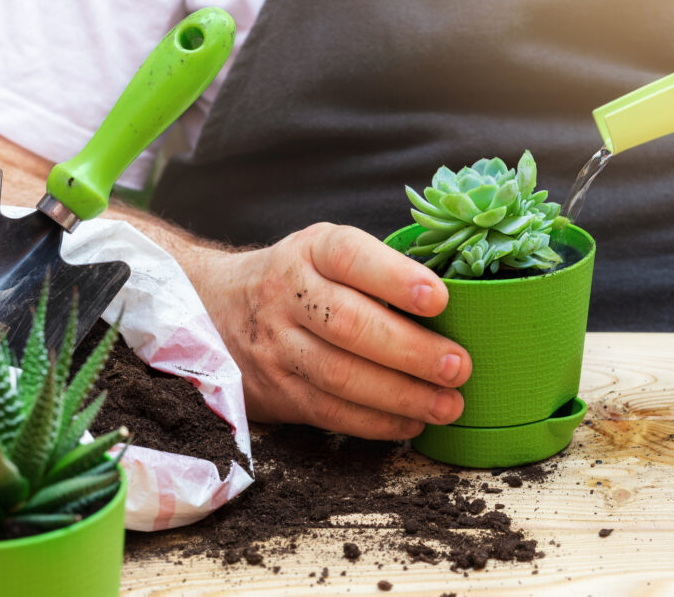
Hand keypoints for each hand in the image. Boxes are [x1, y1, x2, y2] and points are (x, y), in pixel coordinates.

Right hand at [184, 222, 471, 439]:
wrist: (213, 310)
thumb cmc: (300, 280)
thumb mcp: (325, 254)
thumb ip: (376, 272)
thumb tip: (460, 303)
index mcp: (310, 251)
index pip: (351, 257)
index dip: (396, 278)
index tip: (440, 298)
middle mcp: (287, 295)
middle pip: (350, 325)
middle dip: (411, 351)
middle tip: (459, 366)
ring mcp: (277, 346)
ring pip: (341, 376)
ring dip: (402, 396)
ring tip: (448, 405)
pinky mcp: (276, 392)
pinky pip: (331, 412)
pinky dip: (377, 423)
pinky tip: (413, 423)